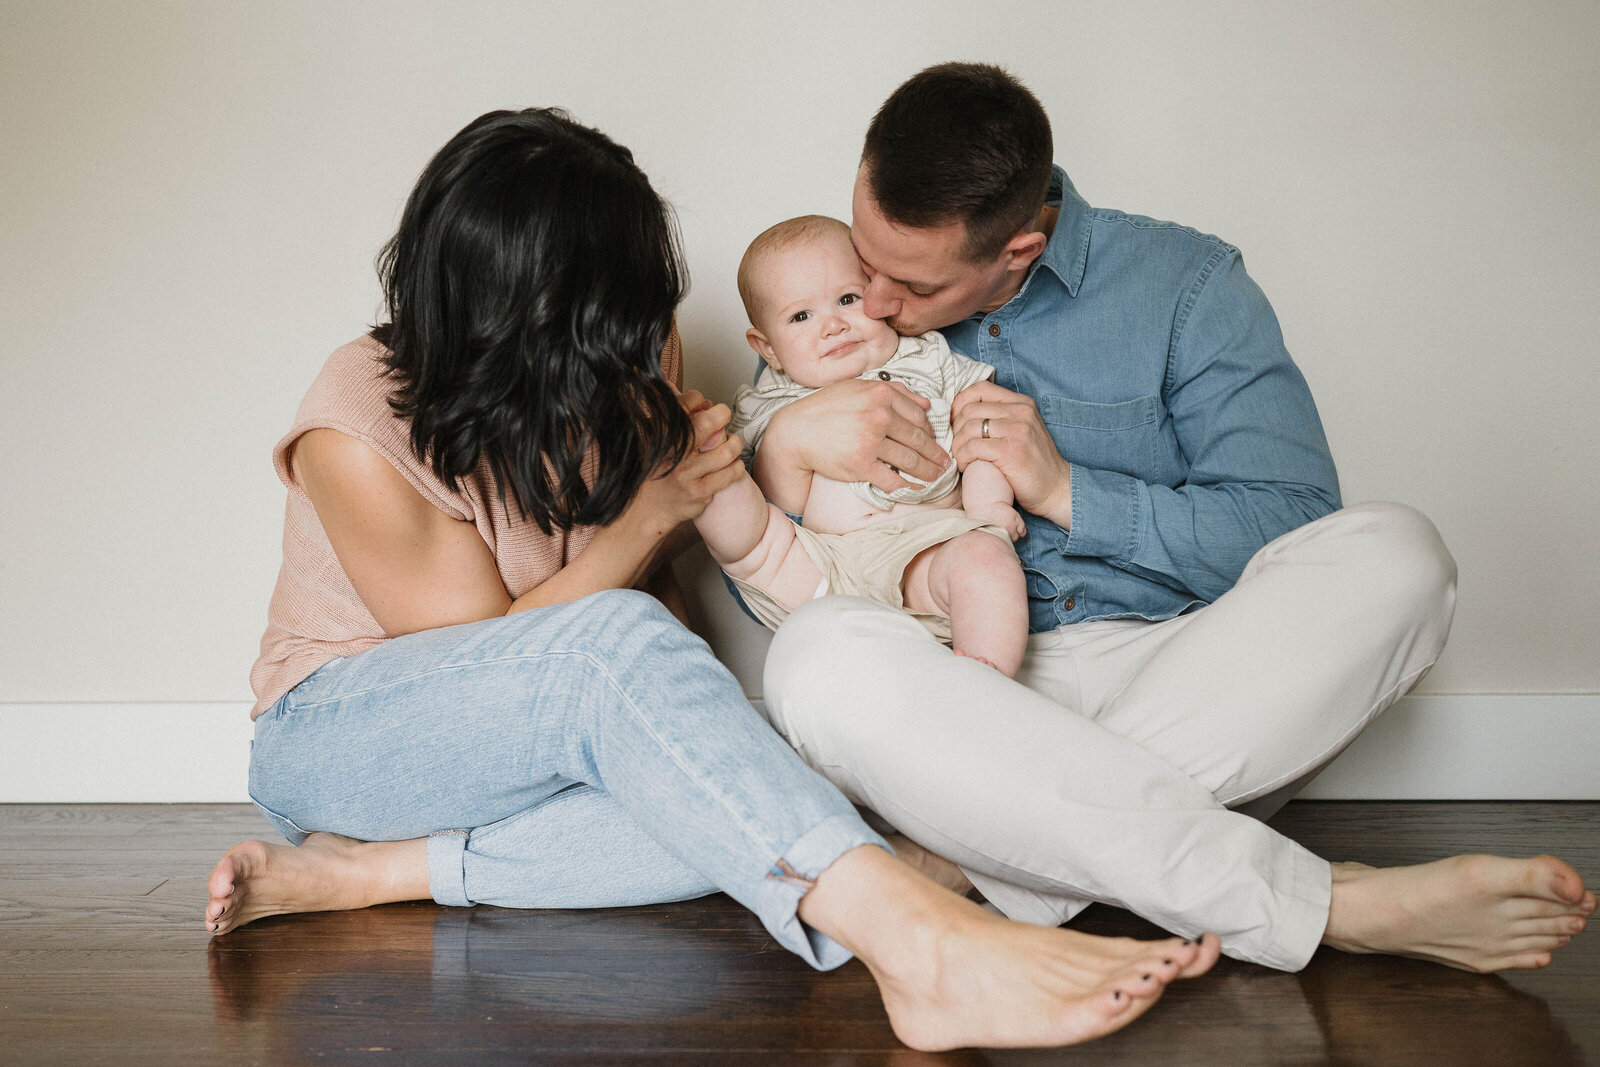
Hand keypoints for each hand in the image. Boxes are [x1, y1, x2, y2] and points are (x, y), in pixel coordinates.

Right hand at [625, 394, 745, 532]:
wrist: (646, 510)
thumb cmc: (652, 470)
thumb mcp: (652, 439)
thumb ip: (671, 415)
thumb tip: (699, 398)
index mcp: (661, 434)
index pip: (687, 403)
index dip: (699, 399)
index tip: (702, 405)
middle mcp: (673, 452)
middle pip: (710, 422)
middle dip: (722, 415)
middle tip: (723, 418)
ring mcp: (687, 473)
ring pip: (727, 450)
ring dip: (734, 443)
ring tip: (731, 443)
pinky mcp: (700, 492)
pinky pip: (731, 473)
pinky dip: (736, 466)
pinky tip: (731, 465)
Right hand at [761, 377, 947, 493]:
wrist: (796, 431)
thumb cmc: (826, 407)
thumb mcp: (858, 388)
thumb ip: (894, 391)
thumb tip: (926, 404)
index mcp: (881, 394)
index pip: (918, 416)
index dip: (931, 432)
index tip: (935, 441)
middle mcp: (879, 416)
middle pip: (919, 439)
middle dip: (936, 454)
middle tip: (946, 463)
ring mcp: (871, 442)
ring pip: (910, 460)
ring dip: (928, 471)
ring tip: (937, 476)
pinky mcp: (862, 465)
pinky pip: (893, 479)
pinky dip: (909, 486)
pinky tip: (918, 489)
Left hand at [951, 381, 1072, 527]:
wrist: (1056, 490)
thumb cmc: (1033, 464)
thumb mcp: (1021, 431)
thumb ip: (999, 418)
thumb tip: (960, 414)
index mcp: (1021, 403)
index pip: (980, 389)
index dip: (960, 404)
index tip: (955, 423)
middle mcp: (1020, 412)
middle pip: (970, 409)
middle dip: (955, 430)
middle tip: (957, 447)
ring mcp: (1017, 430)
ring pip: (968, 428)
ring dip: (958, 447)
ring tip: (962, 459)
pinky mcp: (1010, 450)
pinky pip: (972, 447)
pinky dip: (963, 458)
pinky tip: (967, 467)